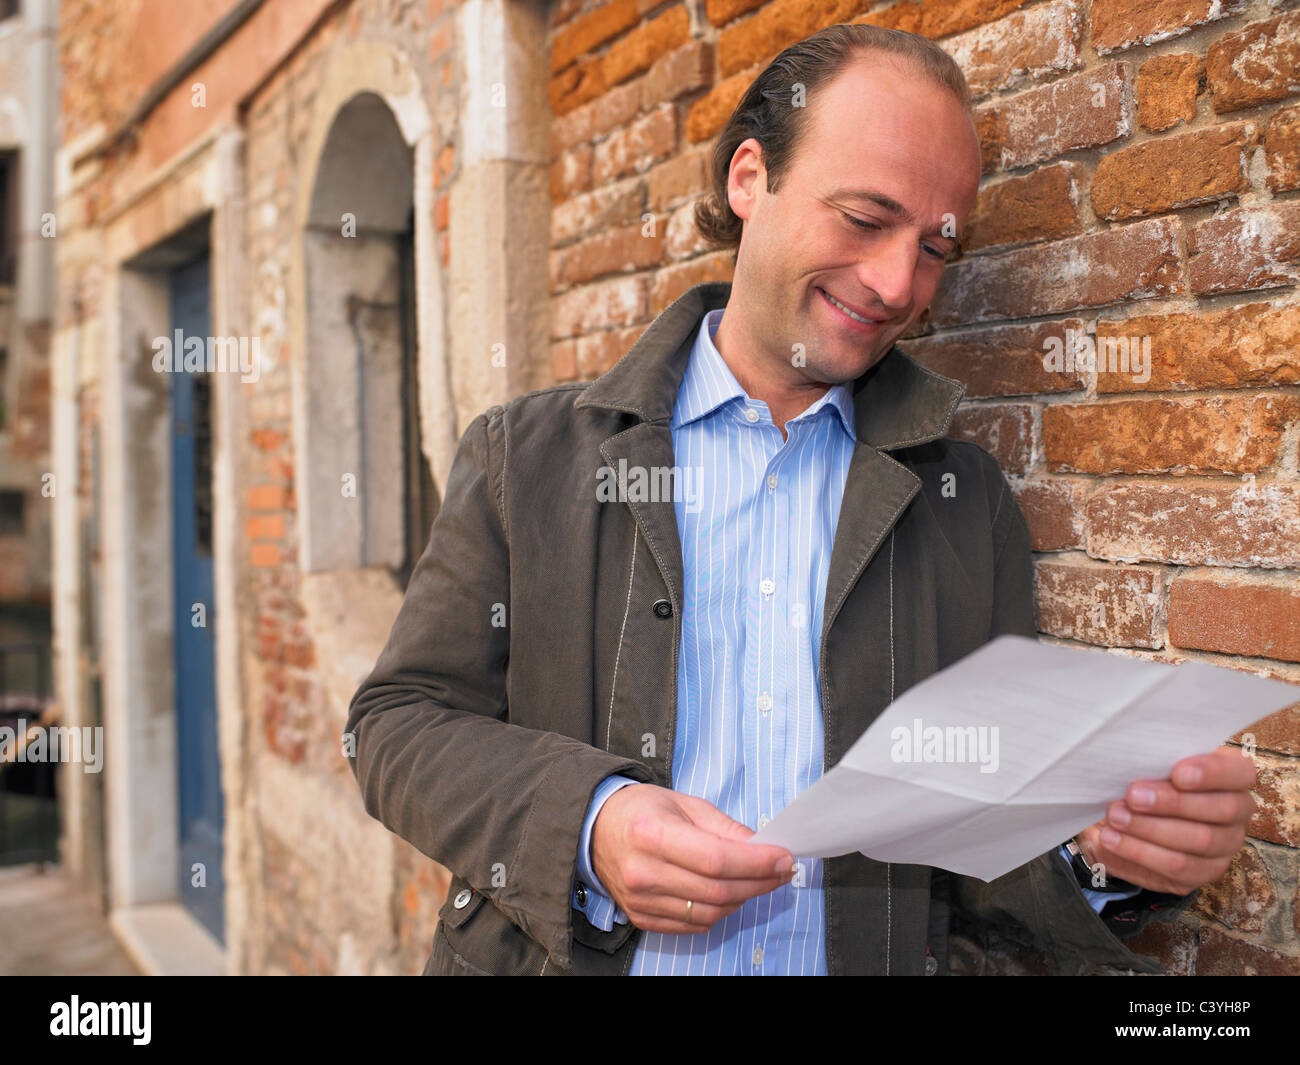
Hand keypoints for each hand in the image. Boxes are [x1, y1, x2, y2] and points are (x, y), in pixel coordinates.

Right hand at [591, 783, 795, 933]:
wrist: (596, 829)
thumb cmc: (643, 811)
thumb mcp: (685, 803)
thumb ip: (725, 828)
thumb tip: (762, 848)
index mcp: (652, 833)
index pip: (716, 859)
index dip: (756, 863)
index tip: (783, 858)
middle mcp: (643, 871)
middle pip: (717, 891)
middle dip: (758, 882)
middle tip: (780, 871)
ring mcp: (640, 899)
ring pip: (709, 913)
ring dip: (742, 899)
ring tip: (756, 881)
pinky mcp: (641, 917)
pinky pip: (693, 925)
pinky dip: (718, 913)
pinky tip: (728, 894)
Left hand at [1075, 746, 1257, 895]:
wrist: (1125, 815)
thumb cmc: (1145, 779)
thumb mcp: (1149, 763)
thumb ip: (1154, 760)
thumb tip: (1137, 760)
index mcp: (1232, 775)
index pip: (1240, 771)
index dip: (1213, 772)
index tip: (1178, 773)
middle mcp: (1238, 811)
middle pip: (1222, 809)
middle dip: (1173, 802)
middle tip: (1133, 796)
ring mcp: (1225, 845)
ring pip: (1200, 840)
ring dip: (1151, 828)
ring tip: (1116, 817)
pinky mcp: (1204, 872)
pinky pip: (1178, 868)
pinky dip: (1140, 852)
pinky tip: (1112, 838)